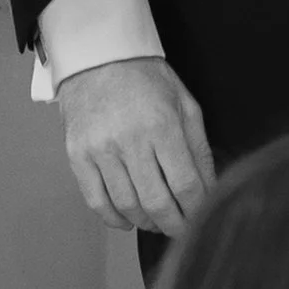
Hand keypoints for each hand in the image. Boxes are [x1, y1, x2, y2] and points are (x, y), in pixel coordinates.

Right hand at [55, 54, 215, 237]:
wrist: (99, 58)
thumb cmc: (147, 80)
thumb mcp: (185, 106)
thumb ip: (199, 149)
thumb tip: (210, 190)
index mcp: (162, 126)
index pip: (185, 185)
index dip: (197, 210)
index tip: (202, 220)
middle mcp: (129, 141)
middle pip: (156, 203)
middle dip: (174, 225)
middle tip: (183, 229)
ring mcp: (100, 150)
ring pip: (127, 206)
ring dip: (147, 223)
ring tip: (158, 222)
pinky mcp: (77, 156)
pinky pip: (96, 202)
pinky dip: (114, 219)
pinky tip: (129, 219)